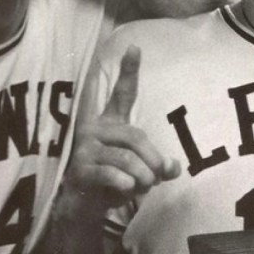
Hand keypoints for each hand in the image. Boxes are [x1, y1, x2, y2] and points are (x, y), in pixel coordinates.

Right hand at [62, 46, 180, 215]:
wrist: (82, 206)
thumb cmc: (113, 180)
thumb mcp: (140, 170)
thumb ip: (159, 165)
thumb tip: (173, 168)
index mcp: (110, 122)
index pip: (122, 94)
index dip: (128, 72)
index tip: (135, 47)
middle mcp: (95, 129)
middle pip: (135, 136)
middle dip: (153, 158)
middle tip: (159, 175)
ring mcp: (85, 148)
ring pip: (125, 157)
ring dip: (142, 175)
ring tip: (144, 185)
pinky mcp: (81, 169)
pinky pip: (111, 173)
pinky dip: (125, 183)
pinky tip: (128, 189)